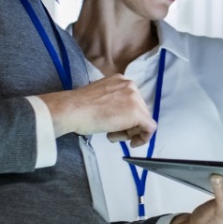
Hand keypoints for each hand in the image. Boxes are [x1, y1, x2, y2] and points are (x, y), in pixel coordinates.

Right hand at [40, 73, 155, 145]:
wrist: (72, 109)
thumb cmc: (79, 107)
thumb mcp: (100, 98)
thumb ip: (113, 102)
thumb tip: (119, 115)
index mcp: (120, 80)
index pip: (132, 101)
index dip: (125, 117)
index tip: (115, 125)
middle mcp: (130, 85)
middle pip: (139, 110)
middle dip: (128, 125)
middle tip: (113, 133)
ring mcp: (135, 98)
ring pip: (143, 120)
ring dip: (130, 132)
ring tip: (112, 135)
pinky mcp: (137, 113)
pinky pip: (150, 128)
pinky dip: (143, 138)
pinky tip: (132, 143)